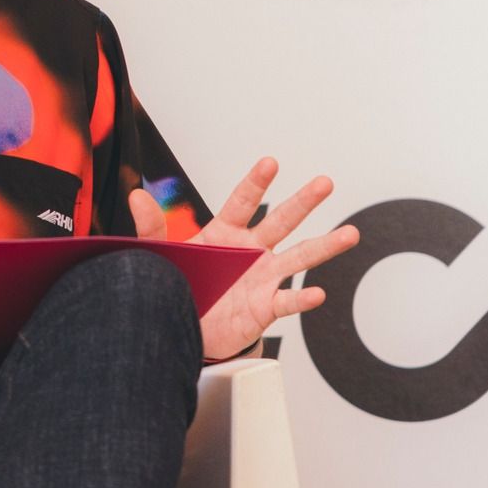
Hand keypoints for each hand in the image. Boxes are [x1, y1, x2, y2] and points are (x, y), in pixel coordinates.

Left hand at [129, 156, 358, 359]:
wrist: (187, 325)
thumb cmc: (180, 282)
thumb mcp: (160, 253)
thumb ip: (152, 226)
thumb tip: (136, 195)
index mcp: (226, 231)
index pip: (243, 201)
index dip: (257, 182)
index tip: (270, 162)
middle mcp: (252, 249)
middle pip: (282, 221)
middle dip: (303, 201)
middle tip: (325, 182)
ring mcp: (264, 276)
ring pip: (300, 257)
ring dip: (325, 246)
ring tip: (350, 234)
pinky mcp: (267, 306)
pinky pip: (289, 300)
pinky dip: (303, 298)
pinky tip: (317, 293)